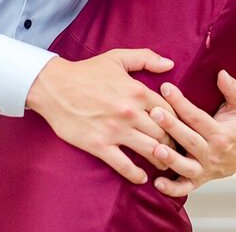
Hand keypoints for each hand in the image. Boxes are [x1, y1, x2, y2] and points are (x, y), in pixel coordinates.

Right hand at [25, 49, 176, 184]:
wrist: (55, 87)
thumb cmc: (87, 72)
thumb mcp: (118, 58)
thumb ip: (146, 58)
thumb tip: (170, 64)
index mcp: (138, 91)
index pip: (170, 111)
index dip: (178, 122)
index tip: (180, 130)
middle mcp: (131, 112)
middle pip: (164, 133)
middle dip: (174, 143)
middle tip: (177, 151)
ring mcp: (116, 130)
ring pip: (150, 150)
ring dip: (162, 160)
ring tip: (166, 165)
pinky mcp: (100, 145)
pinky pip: (124, 165)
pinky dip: (136, 174)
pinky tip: (142, 178)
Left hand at [148, 70, 235, 196]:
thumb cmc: (233, 126)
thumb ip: (233, 90)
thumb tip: (222, 73)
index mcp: (220, 134)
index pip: (198, 117)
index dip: (182, 103)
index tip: (166, 87)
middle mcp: (212, 153)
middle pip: (190, 140)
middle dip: (172, 127)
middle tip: (155, 113)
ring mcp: (203, 169)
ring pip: (186, 166)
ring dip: (171, 158)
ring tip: (155, 148)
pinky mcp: (196, 182)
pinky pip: (184, 188)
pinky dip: (171, 189)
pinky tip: (157, 182)